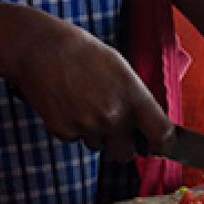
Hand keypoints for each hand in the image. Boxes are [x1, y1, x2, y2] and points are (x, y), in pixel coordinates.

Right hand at [5, 16, 173, 161]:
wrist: (41, 48)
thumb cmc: (82, 53)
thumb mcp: (120, 68)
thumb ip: (136, 99)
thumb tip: (147, 125)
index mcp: (133, 97)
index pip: (162, 136)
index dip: (162, 143)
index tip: (158, 142)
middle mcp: (113, 117)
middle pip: (127, 154)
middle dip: (122, 145)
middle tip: (114, 126)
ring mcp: (87, 126)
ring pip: (98, 146)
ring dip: (95, 133)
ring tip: (83, 102)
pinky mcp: (63, 131)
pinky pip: (75, 139)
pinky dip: (72, 127)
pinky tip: (66, 103)